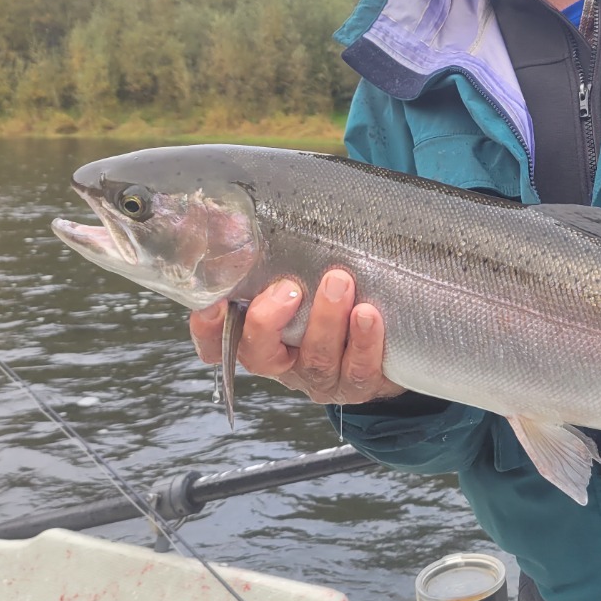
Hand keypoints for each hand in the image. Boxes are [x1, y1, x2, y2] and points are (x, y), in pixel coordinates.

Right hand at [189, 268, 405, 404]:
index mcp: (262, 338)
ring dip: (325, 320)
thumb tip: (237, 216)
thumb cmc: (338, 297)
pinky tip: (368, 314)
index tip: (214, 302)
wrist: (392, 341)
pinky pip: (358, 369)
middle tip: (289, 288)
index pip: (218, 344)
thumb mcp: (305, 275)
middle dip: (269, 321)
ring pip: (315, 359)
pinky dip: (363, 341)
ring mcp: (321, 378)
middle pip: (260, 355)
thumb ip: (276, 256)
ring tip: (339, 282)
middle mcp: (286, 363)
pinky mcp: (359, 384)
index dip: (208, 330)